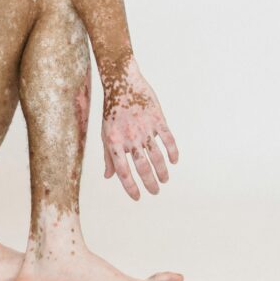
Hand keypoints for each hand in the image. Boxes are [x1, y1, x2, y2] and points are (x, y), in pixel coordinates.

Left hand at [101, 57, 178, 199]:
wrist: (122, 83)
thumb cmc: (111, 110)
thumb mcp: (105, 133)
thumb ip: (107, 156)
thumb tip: (108, 176)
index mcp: (114, 142)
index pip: (123, 172)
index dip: (131, 187)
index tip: (138, 197)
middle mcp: (130, 138)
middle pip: (142, 167)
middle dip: (150, 183)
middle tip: (155, 192)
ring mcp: (145, 129)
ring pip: (157, 156)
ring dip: (162, 171)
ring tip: (165, 180)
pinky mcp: (158, 119)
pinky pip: (168, 139)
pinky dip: (173, 152)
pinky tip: (174, 161)